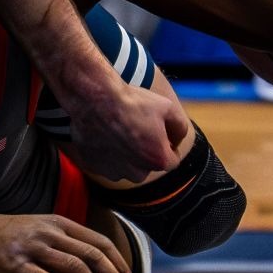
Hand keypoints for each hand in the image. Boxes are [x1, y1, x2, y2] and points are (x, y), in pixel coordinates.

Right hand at [0, 212, 138, 272]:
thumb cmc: (5, 239)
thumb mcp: (38, 236)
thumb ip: (61, 257)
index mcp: (59, 224)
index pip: (100, 242)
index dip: (119, 264)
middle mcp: (50, 233)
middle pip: (93, 255)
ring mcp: (34, 248)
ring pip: (75, 268)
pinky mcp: (17, 265)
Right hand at [61, 73, 186, 182]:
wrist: (94, 98)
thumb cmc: (131, 102)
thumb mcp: (168, 107)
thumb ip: (180, 128)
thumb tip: (176, 140)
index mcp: (158, 160)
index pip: (172, 159)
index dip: (168, 142)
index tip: (158, 129)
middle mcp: (136, 173)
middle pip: (147, 164)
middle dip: (146, 150)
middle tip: (137, 126)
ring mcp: (112, 172)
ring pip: (126, 166)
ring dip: (125, 152)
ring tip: (118, 128)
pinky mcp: (92, 167)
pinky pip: (105, 162)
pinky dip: (106, 151)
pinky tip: (104, 131)